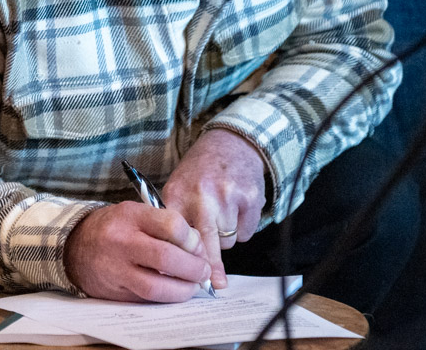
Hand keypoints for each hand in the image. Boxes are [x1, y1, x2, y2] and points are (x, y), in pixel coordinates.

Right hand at [63, 201, 211, 302]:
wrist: (74, 246)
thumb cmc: (113, 228)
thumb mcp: (134, 213)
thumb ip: (163, 225)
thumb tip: (197, 248)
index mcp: (129, 215)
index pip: (171, 225)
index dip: (192, 239)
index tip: (197, 246)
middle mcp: (121, 241)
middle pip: (166, 258)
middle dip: (194, 268)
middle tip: (203, 271)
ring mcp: (116, 269)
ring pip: (157, 286)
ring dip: (183, 290)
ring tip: (192, 286)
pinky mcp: (115, 291)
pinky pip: (147, 299)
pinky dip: (166, 298)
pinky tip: (173, 292)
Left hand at [161, 129, 266, 290]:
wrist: (229, 142)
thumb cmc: (200, 171)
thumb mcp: (178, 187)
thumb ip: (176, 220)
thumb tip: (178, 260)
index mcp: (177, 194)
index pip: (176, 237)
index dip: (182, 258)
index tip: (185, 276)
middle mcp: (201, 197)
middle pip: (205, 245)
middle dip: (210, 266)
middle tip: (215, 284)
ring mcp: (227, 198)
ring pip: (227, 241)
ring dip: (225, 236)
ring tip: (222, 212)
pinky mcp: (249, 199)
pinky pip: (246, 233)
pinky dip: (242, 228)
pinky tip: (237, 208)